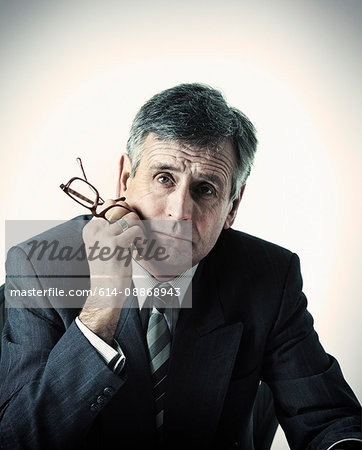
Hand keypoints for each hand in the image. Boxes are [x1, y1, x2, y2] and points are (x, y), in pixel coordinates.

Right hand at [79, 199, 145, 343]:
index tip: (129, 231)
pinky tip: (138, 252)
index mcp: (91, 228)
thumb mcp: (105, 245)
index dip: (126, 214)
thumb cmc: (109, 270)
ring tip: (137, 245)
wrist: (105, 291)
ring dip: (140, 231)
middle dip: (134, 222)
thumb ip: (111, 227)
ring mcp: (103, 235)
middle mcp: (95, 229)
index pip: (110, 203)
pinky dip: (143, 240)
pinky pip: (137, 230)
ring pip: (131, 218)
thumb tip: (124, 207)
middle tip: (135, 238)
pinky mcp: (115, 244)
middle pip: (123, 208)